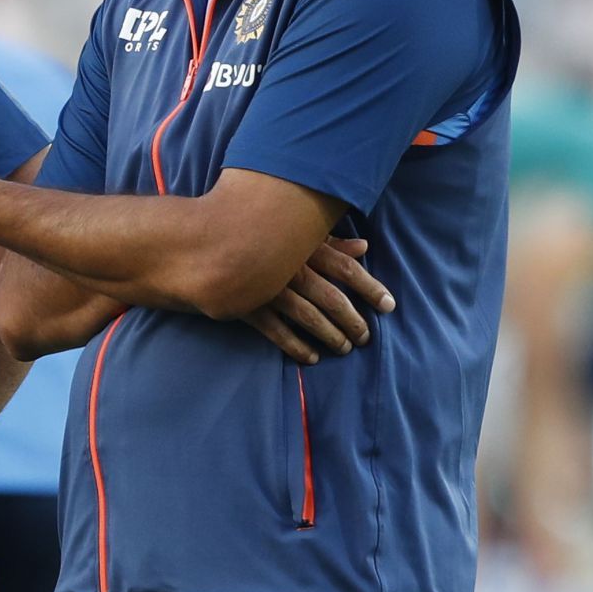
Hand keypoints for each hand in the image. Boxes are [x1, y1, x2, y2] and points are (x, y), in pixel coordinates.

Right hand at [240, 237, 393, 363]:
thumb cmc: (258, 236)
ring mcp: (269, 288)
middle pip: (332, 298)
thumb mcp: (295, 234)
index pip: (346, 268)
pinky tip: (311, 357)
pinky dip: (296, 347)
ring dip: (330, 336)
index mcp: (304, 247)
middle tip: (366, 337)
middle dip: (353, 321)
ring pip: (309, 318)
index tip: (389, 306)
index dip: (370, 288)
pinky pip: (277, 331)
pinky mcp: (248, 305)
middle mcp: (290, 268)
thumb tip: (363, 246)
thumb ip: (330, 242)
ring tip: (344, 349)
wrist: (204, 245)